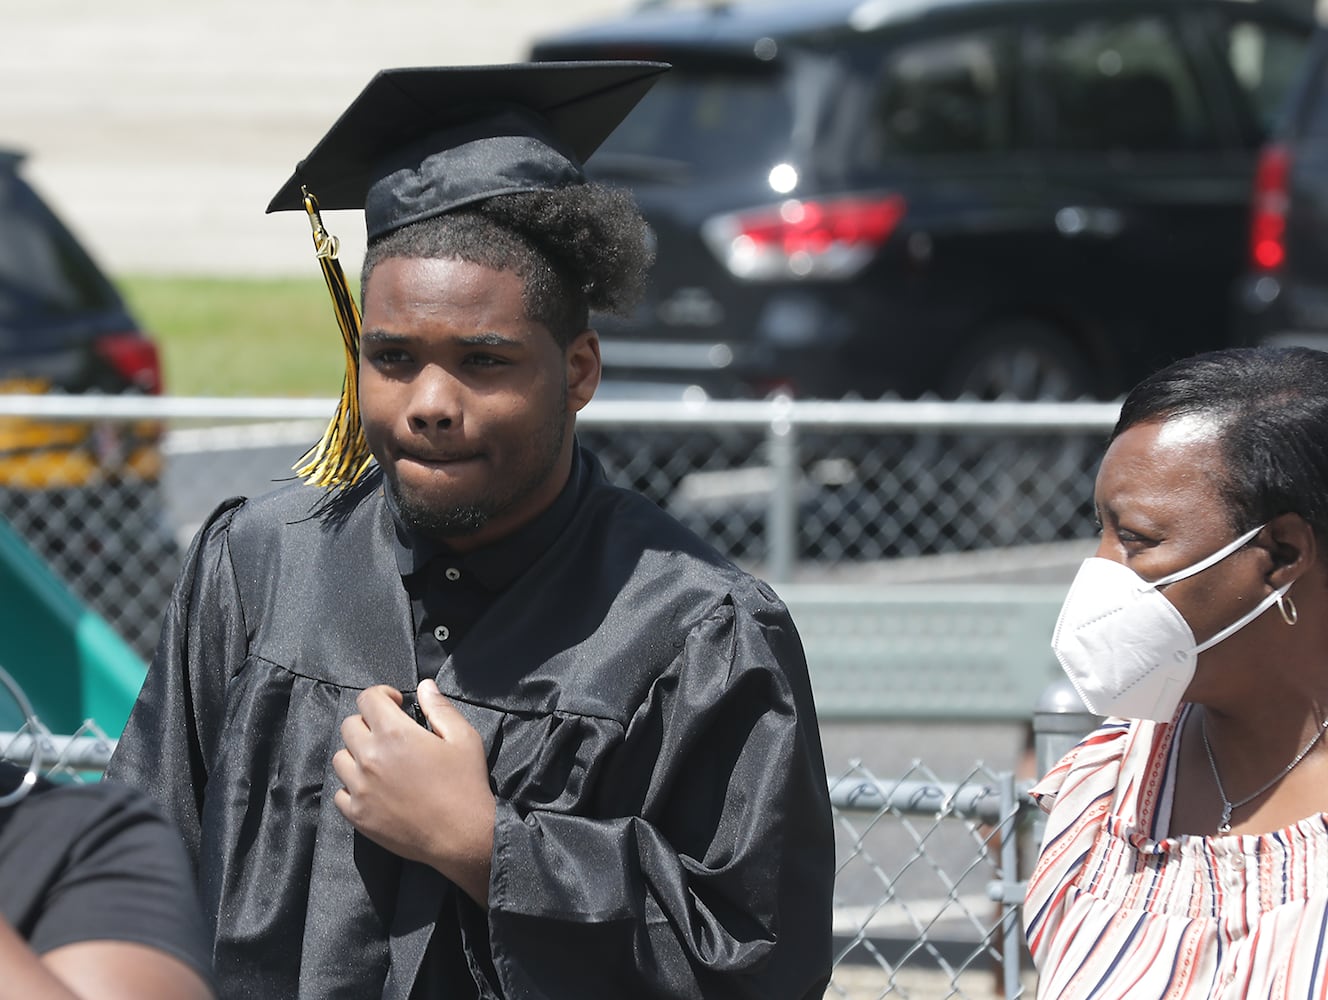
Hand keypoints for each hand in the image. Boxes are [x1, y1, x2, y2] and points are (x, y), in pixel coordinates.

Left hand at [333, 680, 496, 905]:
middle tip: (389, 734)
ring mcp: (360, 788)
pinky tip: (373, 789)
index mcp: (394, 733)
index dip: (382, 695)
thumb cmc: (465, 784)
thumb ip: (440, 708)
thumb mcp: (463, 738)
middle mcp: (370, 757)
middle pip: (349, 726)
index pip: (367, 699)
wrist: (462, 836)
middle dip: (369, 723)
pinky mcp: (357, 815)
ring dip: (356, 754)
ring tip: (379, 762)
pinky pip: (339, 793)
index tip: (396, 705)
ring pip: (340, 758)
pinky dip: (352, 787)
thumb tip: (424, 686)